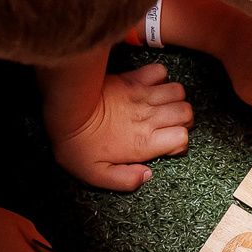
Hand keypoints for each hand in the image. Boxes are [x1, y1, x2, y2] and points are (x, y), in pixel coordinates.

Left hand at [48, 63, 192, 190]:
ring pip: (178, 91)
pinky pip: (159, 71)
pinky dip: (160, 78)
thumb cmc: (76, 144)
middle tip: (166, 127)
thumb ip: (124, 180)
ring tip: (160, 108)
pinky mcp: (132, 79)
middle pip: (187, 112)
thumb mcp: (95, 175)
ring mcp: (142, 95)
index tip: (165, 146)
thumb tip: (146, 175)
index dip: (178, 143)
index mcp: (144, 142)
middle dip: (182, 121)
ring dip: (174, 100)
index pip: (182, 138)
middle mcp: (149, 117)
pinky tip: (150, 88)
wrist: (65, 110)